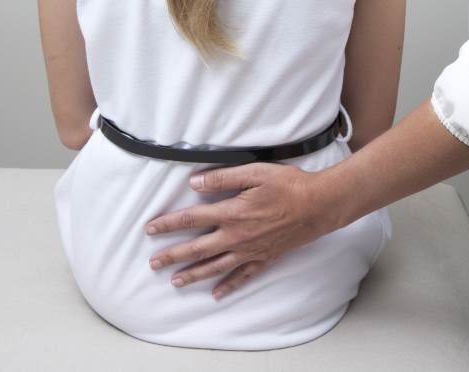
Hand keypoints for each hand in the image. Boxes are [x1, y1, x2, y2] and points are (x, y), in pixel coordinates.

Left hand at [145, 161, 330, 299]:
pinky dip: (228, 286)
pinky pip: (242, 276)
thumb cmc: (287, 185)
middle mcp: (236, 237)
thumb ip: (222, 178)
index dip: (169, 224)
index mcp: (231, 213)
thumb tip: (194, 182)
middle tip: (153, 263)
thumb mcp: (253, 173)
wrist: (318, 205)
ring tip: (175, 281)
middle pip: (197, 249)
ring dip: (193, 275)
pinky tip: (217, 294)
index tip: (150, 228)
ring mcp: (250, 251)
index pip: (191, 219)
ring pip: (215, 267)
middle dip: (172, 256)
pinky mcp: (265, 258)